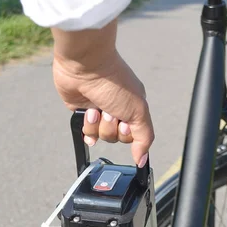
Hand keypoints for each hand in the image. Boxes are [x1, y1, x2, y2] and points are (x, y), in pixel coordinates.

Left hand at [51, 22, 153, 166]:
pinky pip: (86, 133)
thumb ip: (144, 138)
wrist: (85, 66)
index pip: (132, 137)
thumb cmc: (114, 82)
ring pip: (99, 136)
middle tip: (109, 110)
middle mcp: (117, 111)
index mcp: (133, 109)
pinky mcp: (82, 113)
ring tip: (95, 107)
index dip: (126, 133)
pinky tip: (87, 114)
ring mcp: (99, 112)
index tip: (123, 122)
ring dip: (97, 124)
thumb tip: (142, 160)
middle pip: (115, 138)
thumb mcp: (138, 111)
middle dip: (110, 127)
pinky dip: (86, 127)